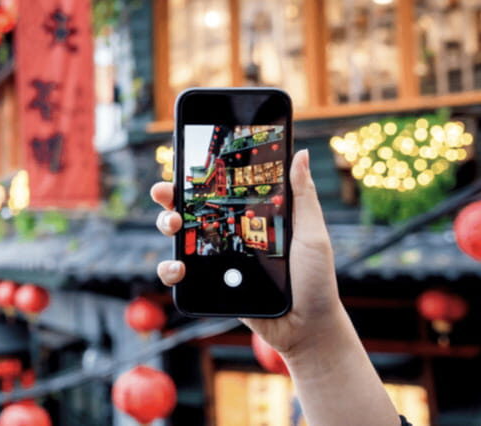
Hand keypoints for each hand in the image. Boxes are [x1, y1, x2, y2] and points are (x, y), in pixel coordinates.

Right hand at [151, 149, 344, 355]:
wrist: (306, 327)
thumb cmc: (315, 280)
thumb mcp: (312, 234)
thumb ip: (303, 195)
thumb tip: (300, 154)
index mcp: (250, 217)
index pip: (218, 190)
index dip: (197, 176)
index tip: (183, 163)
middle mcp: (228, 234)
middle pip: (189, 208)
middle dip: (169, 196)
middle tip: (166, 193)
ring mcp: (216, 260)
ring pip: (178, 237)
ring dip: (164, 225)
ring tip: (172, 226)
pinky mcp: (208, 285)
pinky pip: (180, 275)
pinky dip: (169, 269)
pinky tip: (177, 267)